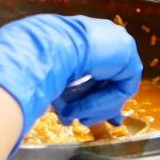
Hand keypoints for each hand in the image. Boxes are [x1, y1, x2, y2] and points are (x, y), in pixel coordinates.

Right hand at [0, 15, 141, 135]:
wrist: (42, 47)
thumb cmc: (34, 59)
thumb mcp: (48, 79)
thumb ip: (61, 94)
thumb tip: (62, 117)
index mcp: (83, 37)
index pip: (98, 69)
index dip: (94, 96)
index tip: (87, 117)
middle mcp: (102, 38)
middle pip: (111, 80)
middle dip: (101, 106)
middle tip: (86, 123)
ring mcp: (116, 43)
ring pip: (114, 88)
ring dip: (93, 107)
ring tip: (76, 117)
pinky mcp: (126, 55)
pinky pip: (121, 89)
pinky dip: (102, 104)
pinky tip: (84, 110)